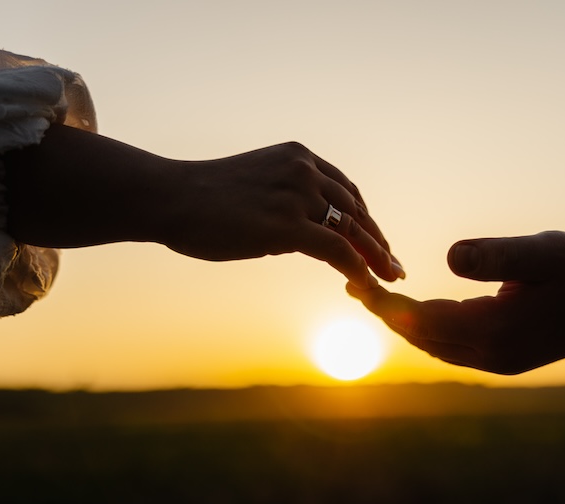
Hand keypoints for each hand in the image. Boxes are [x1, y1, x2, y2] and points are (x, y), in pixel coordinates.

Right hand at [6, 128, 402, 288]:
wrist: (169, 197)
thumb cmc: (202, 197)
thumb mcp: (254, 187)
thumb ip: (284, 201)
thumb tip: (304, 233)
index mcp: (298, 157)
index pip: (346, 190)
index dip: (365, 219)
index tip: (377, 242)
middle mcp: (304, 170)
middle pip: (356, 210)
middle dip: (378, 241)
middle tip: (395, 266)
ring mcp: (297, 195)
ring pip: (352, 230)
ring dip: (376, 258)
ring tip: (391, 279)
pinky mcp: (287, 225)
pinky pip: (338, 250)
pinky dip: (359, 269)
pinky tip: (367, 285)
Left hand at [347, 231, 564, 373]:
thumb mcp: (541, 253)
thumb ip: (495, 256)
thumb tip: (448, 255)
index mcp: (495, 332)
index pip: (423, 320)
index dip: (388, 304)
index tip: (359, 283)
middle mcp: (492, 355)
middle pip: (422, 338)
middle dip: (388, 315)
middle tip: (357, 286)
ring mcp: (499, 362)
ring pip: (435, 346)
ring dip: (405, 323)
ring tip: (376, 299)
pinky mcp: (506, 358)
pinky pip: (453, 348)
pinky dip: (429, 329)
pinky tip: (419, 311)